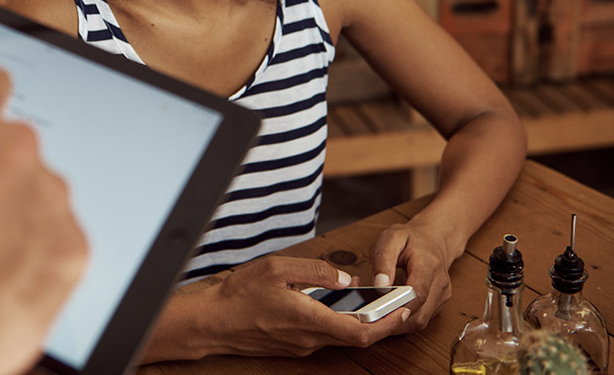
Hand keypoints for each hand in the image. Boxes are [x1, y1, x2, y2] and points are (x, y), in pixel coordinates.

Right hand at [142, 256, 408, 361]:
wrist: (211, 321)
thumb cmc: (239, 294)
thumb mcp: (279, 268)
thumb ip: (316, 271)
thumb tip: (346, 278)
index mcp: (310, 319)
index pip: (361, 332)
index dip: (387, 324)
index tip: (402, 310)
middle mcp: (309, 339)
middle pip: (355, 336)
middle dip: (378, 320)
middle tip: (392, 301)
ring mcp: (300, 345)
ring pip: (339, 335)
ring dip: (355, 320)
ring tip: (365, 298)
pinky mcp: (291, 345)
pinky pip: (322, 335)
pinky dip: (336, 321)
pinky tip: (332, 302)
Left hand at [371, 218, 454, 331]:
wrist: (435, 238)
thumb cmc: (411, 238)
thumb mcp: (392, 238)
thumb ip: (384, 260)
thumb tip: (380, 285)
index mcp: (429, 265)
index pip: (418, 293)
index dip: (398, 306)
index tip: (378, 310)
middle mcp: (439, 283)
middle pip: (419, 315)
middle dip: (393, 320)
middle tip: (371, 315)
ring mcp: (442, 296)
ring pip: (420, 322)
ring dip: (398, 323)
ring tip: (379, 313)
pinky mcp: (439, 304)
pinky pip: (421, 319)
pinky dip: (405, 320)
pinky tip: (391, 310)